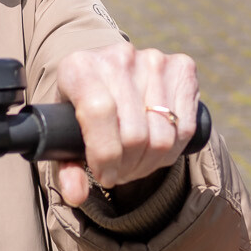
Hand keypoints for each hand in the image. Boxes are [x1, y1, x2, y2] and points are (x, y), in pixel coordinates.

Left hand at [51, 42, 199, 206]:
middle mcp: (119, 56)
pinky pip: (186, 127)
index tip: (104, 175)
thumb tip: (76, 195)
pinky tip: (157, 151)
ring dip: (150, 163)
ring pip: (162, 135)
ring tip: (136, 164)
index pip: (99, 112)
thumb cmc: (81, 110)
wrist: (107, 74)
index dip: (105, 154)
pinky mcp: (182, 67)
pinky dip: (173, 150)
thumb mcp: (65, 136)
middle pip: (134, 132)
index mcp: (81, 67)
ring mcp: (154, 59)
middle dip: (128, 167)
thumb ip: (67, 167)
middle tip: (120, 173)